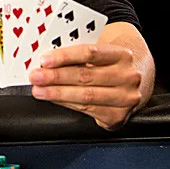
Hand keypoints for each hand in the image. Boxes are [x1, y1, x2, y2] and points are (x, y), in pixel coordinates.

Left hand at [28, 44, 142, 129]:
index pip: (90, 52)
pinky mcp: (118, 116)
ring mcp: (125, 98)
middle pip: (86, 76)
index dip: (65, 56)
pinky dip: (67, 104)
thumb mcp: (101, 55)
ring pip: (85, 96)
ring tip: (39, 90)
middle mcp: (128, 76)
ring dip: (57, 93)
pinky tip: (54, 99)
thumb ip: (78, 56)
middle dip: (56, 77)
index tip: (45, 60)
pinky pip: (87, 110)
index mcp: (122, 54)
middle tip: (36, 76)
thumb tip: (46, 61)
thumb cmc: (109, 67)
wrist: (133, 86)